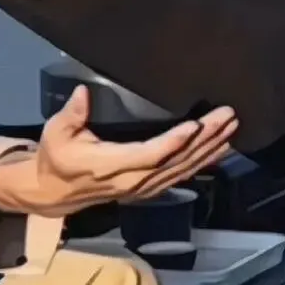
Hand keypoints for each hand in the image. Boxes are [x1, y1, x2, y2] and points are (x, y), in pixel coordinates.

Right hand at [0, 85, 238, 218]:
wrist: (55, 191)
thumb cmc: (57, 157)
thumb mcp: (56, 132)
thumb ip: (72, 114)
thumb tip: (83, 92)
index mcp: (109, 165)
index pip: (148, 155)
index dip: (173, 142)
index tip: (195, 125)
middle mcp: (132, 180)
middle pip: (175, 161)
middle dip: (204, 140)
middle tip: (225, 117)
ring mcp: (143, 188)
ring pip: (183, 170)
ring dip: (209, 150)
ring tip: (230, 129)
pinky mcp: (149, 190)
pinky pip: (181, 176)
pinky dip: (202, 163)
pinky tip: (218, 150)